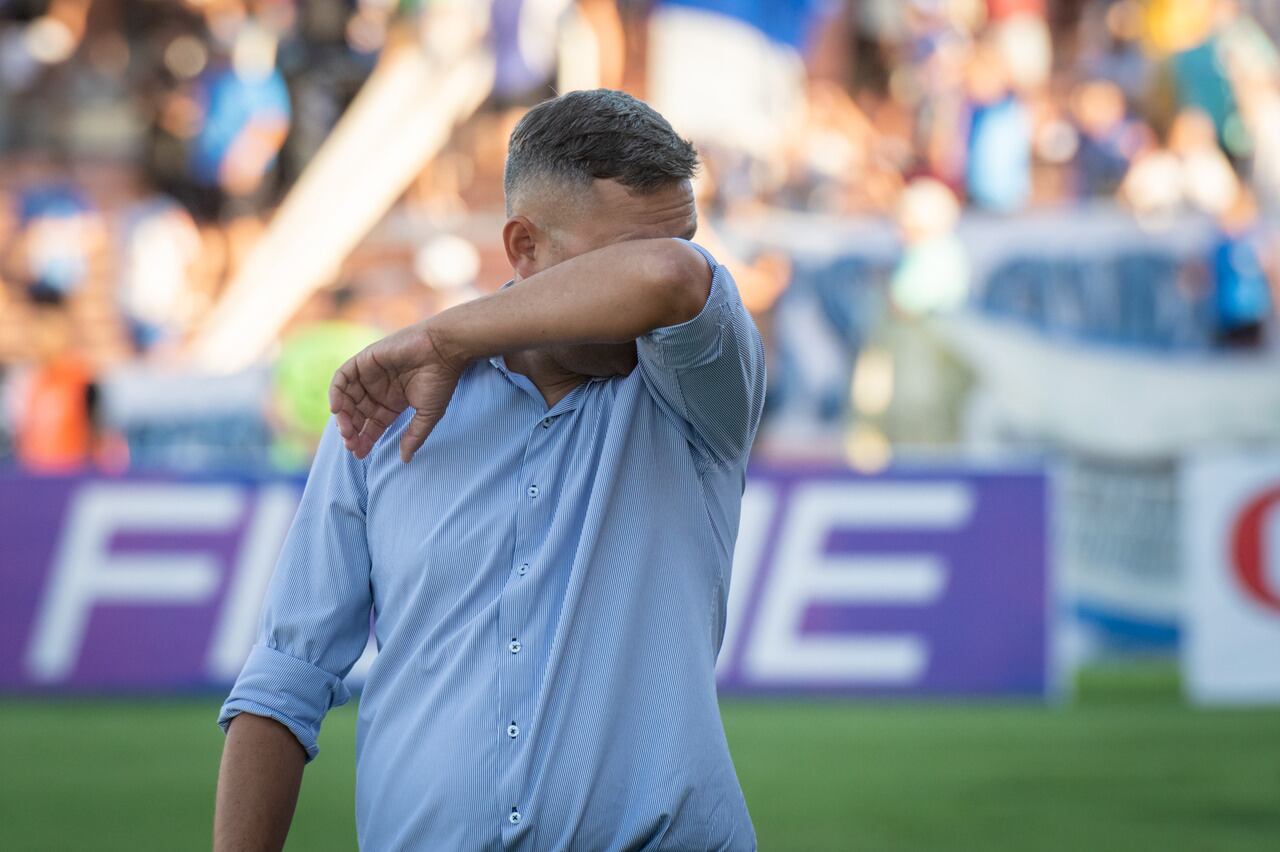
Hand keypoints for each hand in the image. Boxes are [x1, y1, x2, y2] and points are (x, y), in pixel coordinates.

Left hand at [329, 321, 463, 461]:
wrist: (443, 350)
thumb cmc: (440, 380)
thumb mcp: (427, 414)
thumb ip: (414, 436)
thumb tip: (405, 460)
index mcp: (393, 402)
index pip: (373, 424)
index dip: (365, 439)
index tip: (359, 454)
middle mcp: (379, 389)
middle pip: (357, 414)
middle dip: (352, 431)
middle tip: (351, 444)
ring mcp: (370, 375)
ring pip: (347, 398)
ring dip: (343, 416)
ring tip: (346, 430)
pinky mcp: (364, 360)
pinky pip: (342, 377)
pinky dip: (336, 392)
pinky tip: (337, 409)